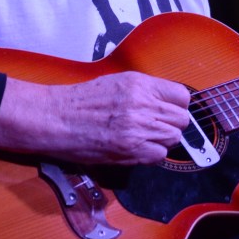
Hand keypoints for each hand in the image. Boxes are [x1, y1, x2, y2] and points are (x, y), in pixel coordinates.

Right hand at [0, 72, 190, 165]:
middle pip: (181, 119)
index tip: (171, 110)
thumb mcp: (117, 82)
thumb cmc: (82, 100)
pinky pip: (159, 155)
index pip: (182, 96)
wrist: (57, 118)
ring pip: (173, 138)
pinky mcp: (130, 150)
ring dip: (164, 140)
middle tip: (158, 127)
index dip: (178, 105)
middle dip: (173, 124)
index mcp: (140, 84)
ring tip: (146, 138)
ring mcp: (137, 129)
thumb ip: (145, 91)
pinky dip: (152, 154)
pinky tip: (138, 149)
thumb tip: (167, 102)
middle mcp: (142, 104)